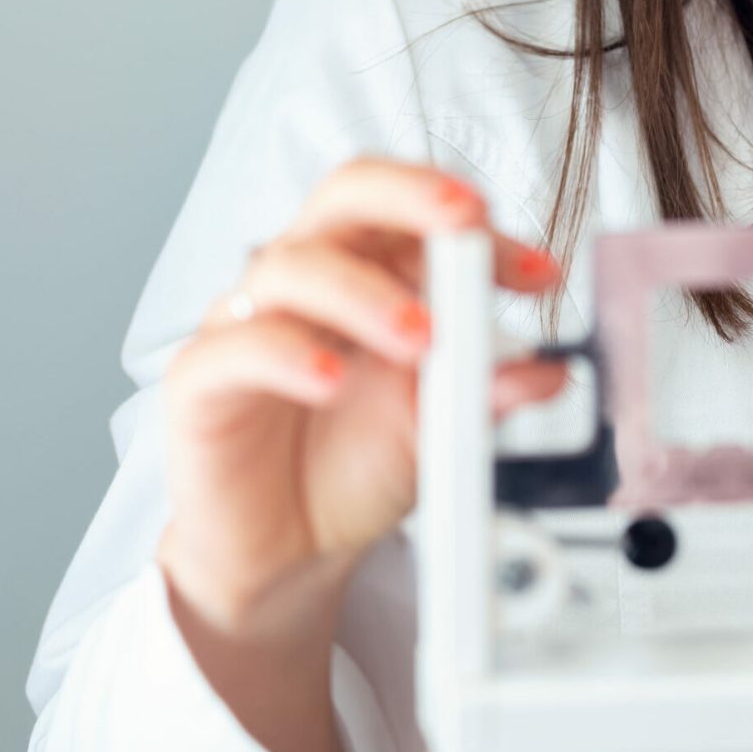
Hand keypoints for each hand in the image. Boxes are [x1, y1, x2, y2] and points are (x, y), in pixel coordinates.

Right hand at [158, 158, 565, 630]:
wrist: (284, 554)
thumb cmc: (348, 471)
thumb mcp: (436, 432)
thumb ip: (485, 396)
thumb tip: (551, 372)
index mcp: (368, 278)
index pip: (417, 219)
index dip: (478, 232)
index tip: (538, 274)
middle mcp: (306, 284)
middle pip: (344, 197)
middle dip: (411, 198)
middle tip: (468, 223)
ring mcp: (247, 323)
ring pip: (291, 267)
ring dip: (363, 292)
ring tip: (421, 338)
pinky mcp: (200, 380)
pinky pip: (237, 347)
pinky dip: (288, 355)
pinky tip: (330, 381)